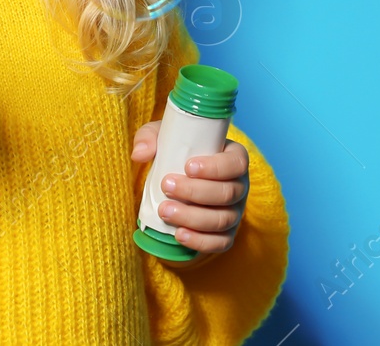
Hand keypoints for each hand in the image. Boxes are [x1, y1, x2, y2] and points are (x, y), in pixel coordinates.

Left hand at [131, 120, 249, 266]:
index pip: (236, 163)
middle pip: (227, 193)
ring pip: (222, 219)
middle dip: (195, 192)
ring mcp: (235, 212)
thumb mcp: (164, 137)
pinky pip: (220, 243)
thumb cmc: (177, 152)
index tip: (188, 167)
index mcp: (234, 158)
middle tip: (166, 186)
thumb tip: (139, 154)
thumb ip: (150, 137)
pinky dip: (200, 241)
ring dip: (192, 217)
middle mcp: (239, 186)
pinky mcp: (226, 234)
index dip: (215, 167)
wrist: (181, 180)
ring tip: (164, 211)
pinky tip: (179, 234)